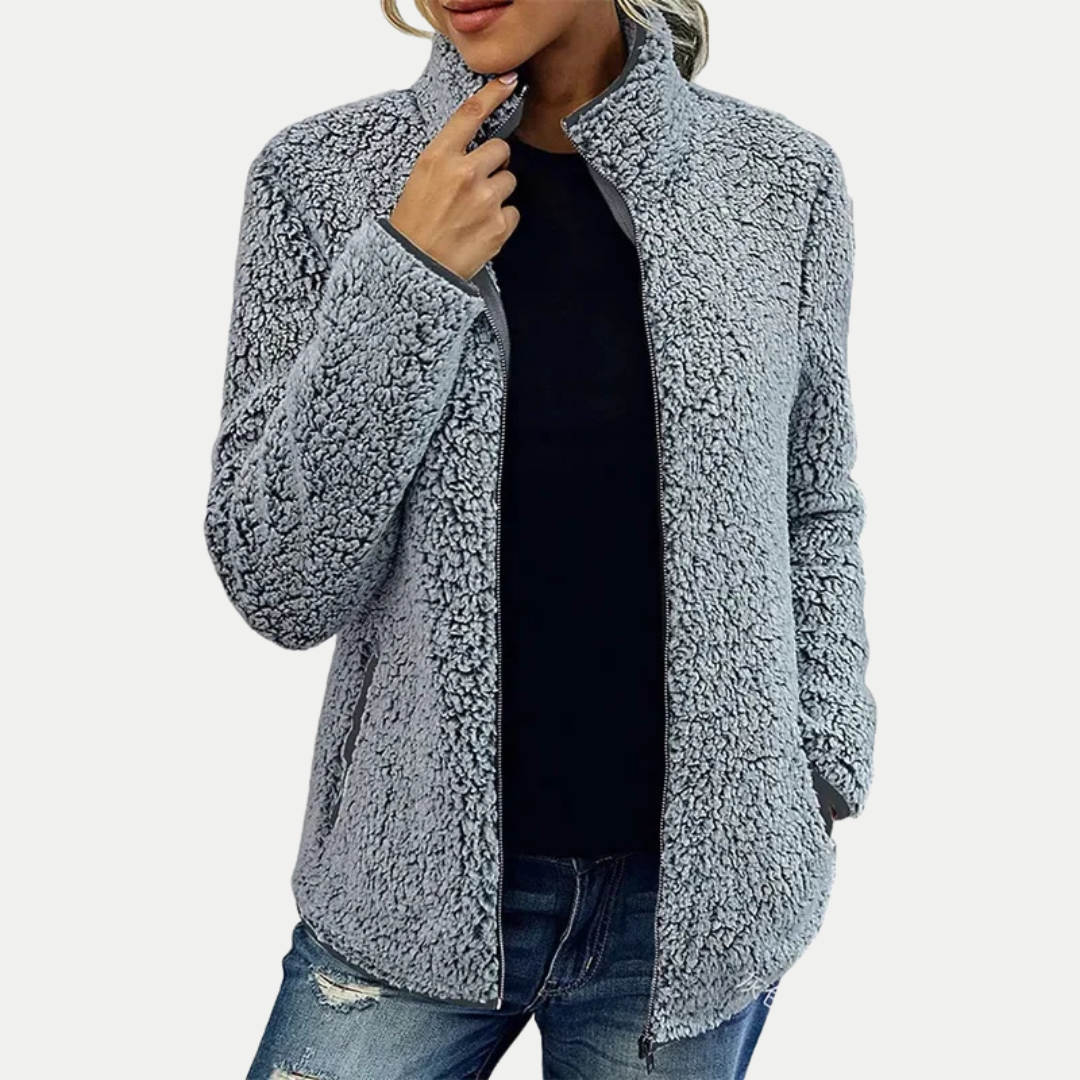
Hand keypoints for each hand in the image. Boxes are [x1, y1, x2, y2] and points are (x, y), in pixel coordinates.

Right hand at [388, 71, 521, 282]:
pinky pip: (513, 212)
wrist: (415, 268)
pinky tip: (479, 229)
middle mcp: (465, 174)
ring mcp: (485, 200)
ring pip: (509, 182)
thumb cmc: (413, 225)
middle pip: (501, 150)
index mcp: (439, 158)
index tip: (508, 82)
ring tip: (474, 212)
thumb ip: (448, 157)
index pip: (470, 115)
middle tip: (476, 184)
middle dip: (494, 164)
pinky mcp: (498, 225)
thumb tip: (475, 146)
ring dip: (497, 193)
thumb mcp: (420, 179)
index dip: (493, 94)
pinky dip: (501, 220)